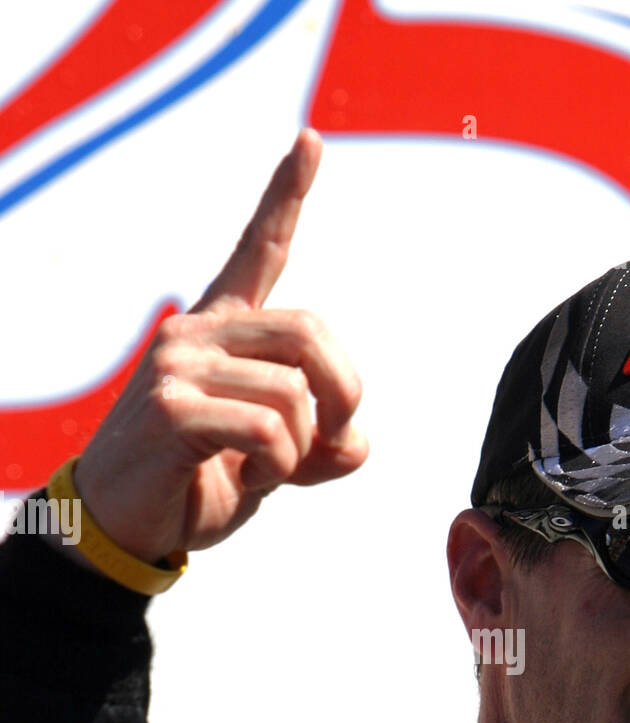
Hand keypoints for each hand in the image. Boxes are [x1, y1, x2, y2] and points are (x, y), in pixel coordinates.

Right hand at [71, 129, 366, 562]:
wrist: (125, 528)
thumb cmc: (197, 485)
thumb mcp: (276, 463)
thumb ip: (323, 444)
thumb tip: (357, 441)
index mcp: (220, 331)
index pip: (259, 250)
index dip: (287, 196)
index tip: (312, 141)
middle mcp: (196, 332)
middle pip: (313, 333)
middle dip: (346, 397)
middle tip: (334, 443)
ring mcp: (179, 364)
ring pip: (295, 392)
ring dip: (302, 450)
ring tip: (265, 471)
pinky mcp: (172, 407)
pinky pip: (269, 430)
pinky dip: (279, 468)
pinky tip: (247, 479)